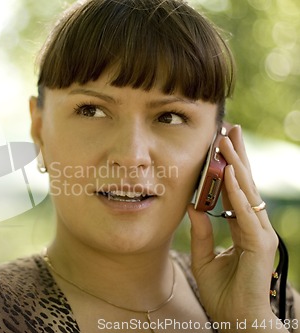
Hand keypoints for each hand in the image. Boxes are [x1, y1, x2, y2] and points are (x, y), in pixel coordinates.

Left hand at [187, 125, 283, 330]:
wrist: (237, 321)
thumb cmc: (223, 294)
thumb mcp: (204, 256)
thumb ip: (200, 231)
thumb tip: (191, 205)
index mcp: (240, 228)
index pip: (234, 190)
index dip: (227, 167)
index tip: (219, 144)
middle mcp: (253, 226)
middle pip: (244, 184)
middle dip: (235, 155)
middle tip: (228, 128)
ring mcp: (259, 234)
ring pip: (247, 192)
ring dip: (236, 164)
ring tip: (226, 139)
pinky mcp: (260, 244)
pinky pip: (245, 213)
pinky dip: (236, 192)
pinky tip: (229, 172)